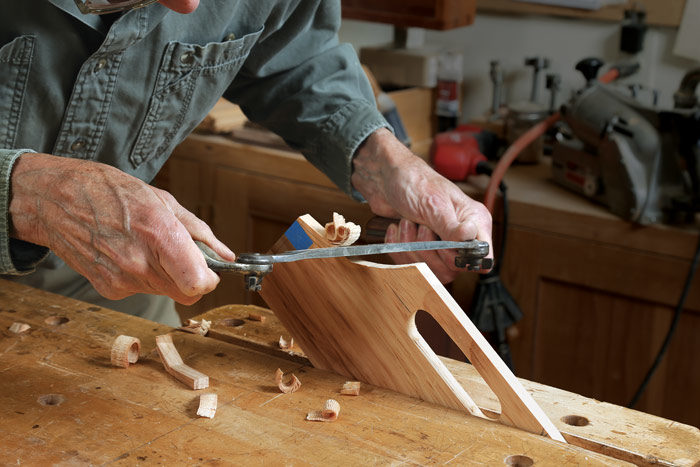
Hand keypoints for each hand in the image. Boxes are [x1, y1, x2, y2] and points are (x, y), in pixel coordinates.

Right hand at [9, 153, 234, 304]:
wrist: (56, 200)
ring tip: (148, 246)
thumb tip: (226, 255)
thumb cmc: (109, 192)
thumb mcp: (163, 200)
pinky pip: (142, 290)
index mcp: (158, 234)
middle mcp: (139, 263)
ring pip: (165, 292)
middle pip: (186, 293)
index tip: (209, 270)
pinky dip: (144, 276)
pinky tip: (128, 252)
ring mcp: (122, 280)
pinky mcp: (108, 289)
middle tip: (181, 255)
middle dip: (192, 277)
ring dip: (167, 275)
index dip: (209, 279)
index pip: (197, 284)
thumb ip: (200, 232)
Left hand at [351, 128, 492, 282]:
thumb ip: (451, 227)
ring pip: (432, 270)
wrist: (384, 179)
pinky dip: (399, 249)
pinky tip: (396, 230)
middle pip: (453, 268)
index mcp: (473, 222)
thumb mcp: (433, 203)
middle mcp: (461, 236)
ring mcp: (441, 245)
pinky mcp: (422, 250)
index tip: (444, 246)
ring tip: (406, 224)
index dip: (463, 258)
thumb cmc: (413, 182)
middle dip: (430, 250)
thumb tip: (470, 239)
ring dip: (412, 249)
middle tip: (420, 226)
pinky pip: (413, 266)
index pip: (482, 256)